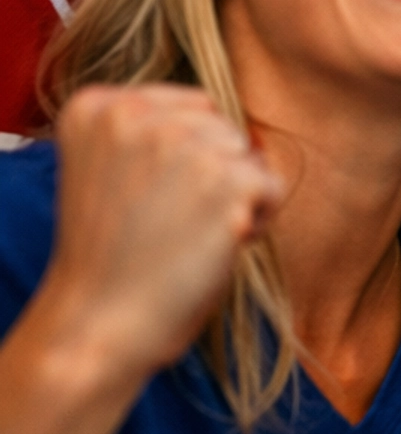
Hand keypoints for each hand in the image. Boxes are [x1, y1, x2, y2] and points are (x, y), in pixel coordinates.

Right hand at [35, 85, 282, 402]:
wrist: (97, 328)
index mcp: (98, 107)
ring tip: (183, 238)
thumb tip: (247, 131)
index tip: (141, 204)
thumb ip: (155, 132)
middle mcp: (135, 113)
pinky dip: (255, 222)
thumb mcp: (112, 172)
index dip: (183, 162)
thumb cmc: (110, 260)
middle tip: (164, 226)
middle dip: (211, 176)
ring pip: (247, 156)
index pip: (189, 106)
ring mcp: (182, 142)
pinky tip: (211, 248)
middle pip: (220, 126)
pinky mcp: (225, 178)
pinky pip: (271, 188)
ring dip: (231, 199)